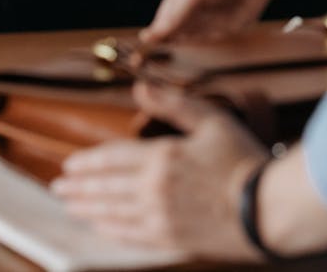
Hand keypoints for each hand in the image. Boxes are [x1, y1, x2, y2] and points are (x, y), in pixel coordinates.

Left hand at [52, 82, 267, 258]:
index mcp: (161, 159)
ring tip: (71, 207)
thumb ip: (172, 103)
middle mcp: (154, 192)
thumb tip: (140, 86)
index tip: (68, 166)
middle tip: (58, 189)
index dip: (87, 163)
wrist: (269, 208)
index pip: (111, 160)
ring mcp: (162, 220)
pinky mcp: (173, 241)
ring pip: (113, 215)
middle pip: (105, 189)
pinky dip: (111, 231)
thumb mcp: (210, 120)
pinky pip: (132, 237)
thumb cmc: (242, 159)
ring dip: (88, 210)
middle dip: (78, 188)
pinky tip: (102, 228)